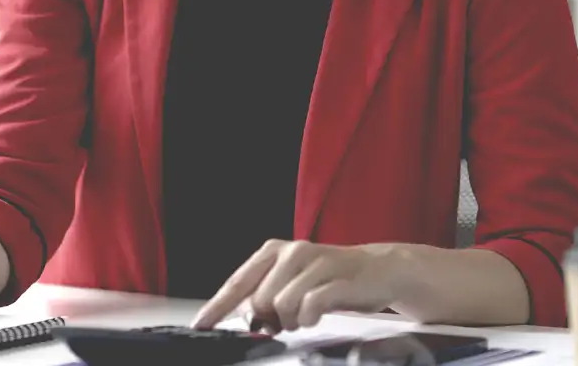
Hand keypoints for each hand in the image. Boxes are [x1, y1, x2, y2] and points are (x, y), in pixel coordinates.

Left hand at [191, 239, 401, 331]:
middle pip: (259, 301)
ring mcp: (315, 262)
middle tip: (286, 320)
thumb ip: (264, 298)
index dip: (216, 307)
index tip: (200, 326)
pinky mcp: (337, 277)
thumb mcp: (291, 283)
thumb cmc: (328, 279)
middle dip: (269, 319)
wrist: (377, 270)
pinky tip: (315, 316)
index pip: (236, 283)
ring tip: (304, 317)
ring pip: (281, 305)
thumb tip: (243, 320)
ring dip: (291, 321)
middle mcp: (291, 252)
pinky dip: (309, 318)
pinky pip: (310, 306)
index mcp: (272, 251)